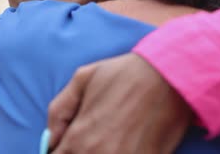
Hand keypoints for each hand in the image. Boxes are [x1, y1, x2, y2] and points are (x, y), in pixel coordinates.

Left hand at [47, 53, 192, 153]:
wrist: (169, 76)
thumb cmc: (125, 74)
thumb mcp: (82, 79)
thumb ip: (58, 112)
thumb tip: (50, 140)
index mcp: (78, 139)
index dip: (59, 153)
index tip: (69, 146)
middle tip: (90, 143)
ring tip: (108, 143)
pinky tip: (126, 146)